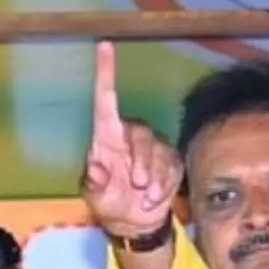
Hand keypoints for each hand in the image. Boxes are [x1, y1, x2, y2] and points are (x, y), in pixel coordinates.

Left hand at [82, 41, 182, 238]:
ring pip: (160, 152)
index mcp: (107, 137)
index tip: (103, 45)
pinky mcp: (171, 161)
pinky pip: (173, 166)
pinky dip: (165, 185)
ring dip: (155, 178)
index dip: (105, 72)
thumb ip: (95, 182)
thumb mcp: (96, 197)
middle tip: (138, 185)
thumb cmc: (110, 201)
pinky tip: (156, 199)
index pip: (105, 99)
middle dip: (142, 162)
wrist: (134, 223)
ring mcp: (154, 148)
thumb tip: (97, 167)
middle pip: (141, 135)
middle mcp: (131, 136)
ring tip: (146, 197)